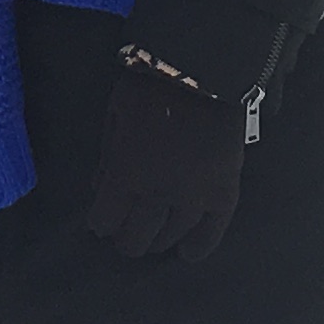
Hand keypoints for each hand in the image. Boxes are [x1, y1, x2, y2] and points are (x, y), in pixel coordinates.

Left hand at [83, 62, 247, 262]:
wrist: (203, 70)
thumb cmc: (151, 86)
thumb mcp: (115, 114)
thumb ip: (107, 155)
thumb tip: (99, 189)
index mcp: (126, 173)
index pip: (106, 218)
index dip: (101, 223)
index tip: (101, 222)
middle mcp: (158, 193)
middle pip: (137, 236)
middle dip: (126, 239)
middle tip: (125, 237)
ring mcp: (194, 195)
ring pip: (172, 235)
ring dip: (158, 242)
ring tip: (153, 241)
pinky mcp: (223, 191)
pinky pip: (213, 229)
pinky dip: (200, 245)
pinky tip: (188, 253)